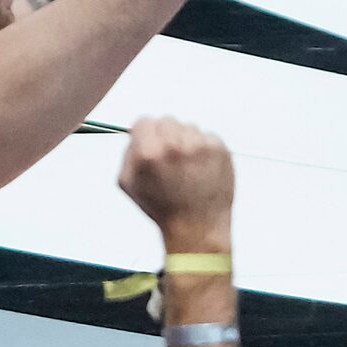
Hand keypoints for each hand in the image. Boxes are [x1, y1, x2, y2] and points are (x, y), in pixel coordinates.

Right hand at [118, 118, 234, 254]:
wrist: (197, 226)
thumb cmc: (164, 208)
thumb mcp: (129, 184)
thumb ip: (128, 153)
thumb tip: (135, 134)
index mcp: (148, 153)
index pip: (144, 121)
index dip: (145, 135)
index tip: (151, 145)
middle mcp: (174, 145)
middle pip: (167, 120)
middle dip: (166, 136)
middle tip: (170, 160)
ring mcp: (199, 146)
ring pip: (188, 127)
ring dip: (186, 142)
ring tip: (186, 168)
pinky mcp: (219, 149)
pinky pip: (207, 136)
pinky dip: (204, 149)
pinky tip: (200, 168)